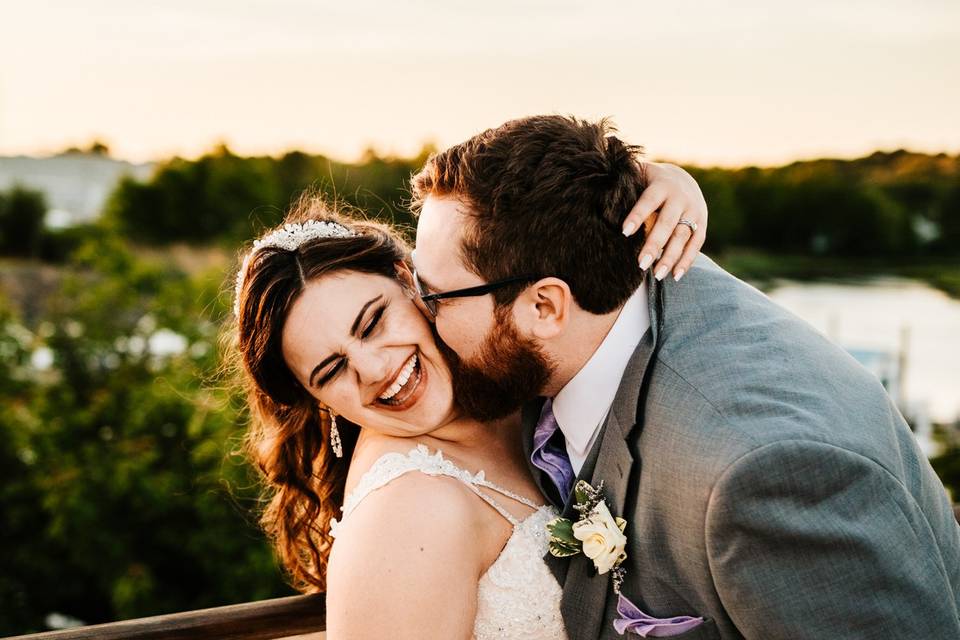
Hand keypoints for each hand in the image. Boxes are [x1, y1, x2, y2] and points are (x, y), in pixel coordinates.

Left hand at [622, 162, 707, 281]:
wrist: (683, 180)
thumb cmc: (649, 182)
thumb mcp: (639, 175)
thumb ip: (624, 183)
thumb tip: (598, 190)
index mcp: (662, 185)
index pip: (648, 201)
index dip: (637, 216)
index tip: (624, 232)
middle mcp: (680, 198)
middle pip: (667, 223)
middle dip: (654, 244)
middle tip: (640, 264)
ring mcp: (694, 211)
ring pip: (683, 236)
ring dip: (670, 257)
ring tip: (658, 275)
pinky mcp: (702, 224)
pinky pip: (696, 244)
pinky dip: (687, 261)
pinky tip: (675, 276)